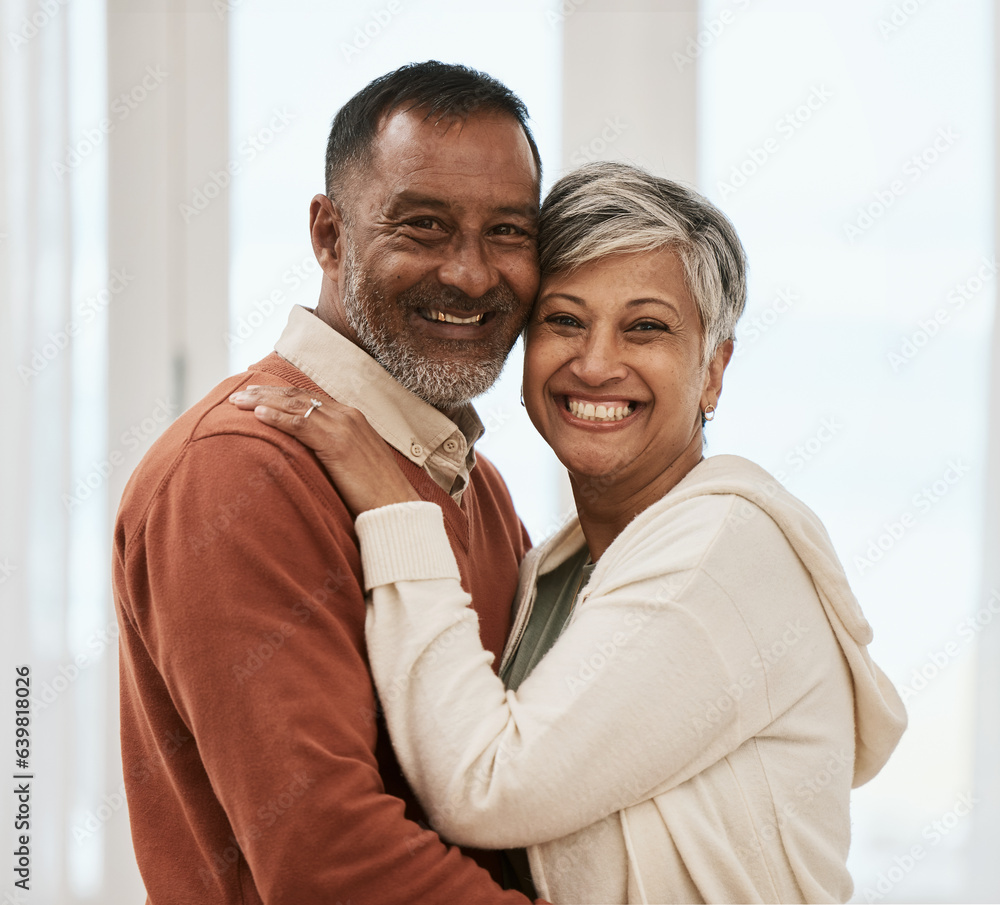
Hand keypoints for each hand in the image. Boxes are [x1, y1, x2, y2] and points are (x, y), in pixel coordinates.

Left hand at [229, 385, 420, 515]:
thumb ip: (334, 452)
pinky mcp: (337, 443)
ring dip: (263, 401)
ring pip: (296, 406)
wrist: (396, 505)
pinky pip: (300, 424)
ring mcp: (344, 426)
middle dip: (266, 393)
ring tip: (238, 402)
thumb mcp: (354, 464)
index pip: (310, 398)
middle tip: (240, 394)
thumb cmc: (376, 492)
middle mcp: (348, 415)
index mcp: (352, 418)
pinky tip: (258, 415)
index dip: (282, 395)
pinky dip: (277, 418)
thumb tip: (310, 457)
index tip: (259, 395)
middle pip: (299, 396)